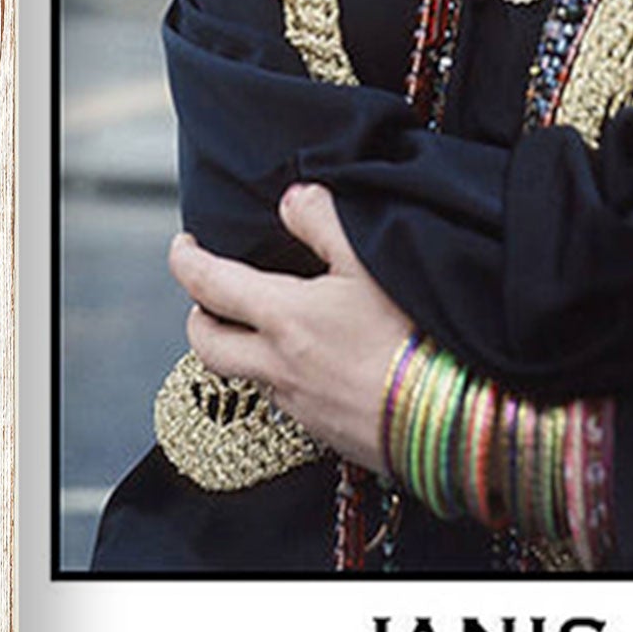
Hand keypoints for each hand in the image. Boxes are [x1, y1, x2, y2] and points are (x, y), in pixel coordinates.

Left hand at [169, 184, 412, 466]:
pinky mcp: (323, 432)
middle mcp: (278, 366)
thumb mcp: (371, 259)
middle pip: (207, 345)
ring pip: (246, 376)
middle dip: (199, 316)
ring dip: (243, 349)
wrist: (450, 418)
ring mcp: (298, 405)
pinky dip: (284, 377)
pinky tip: (318, 363)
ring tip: (267, 327)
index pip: (209, 285)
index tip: (182, 245)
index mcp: (283, 318)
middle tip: (210, 296)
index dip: (186, 260)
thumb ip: (324, 220)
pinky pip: (284, 402)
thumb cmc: (413, 333)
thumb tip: (292, 199)